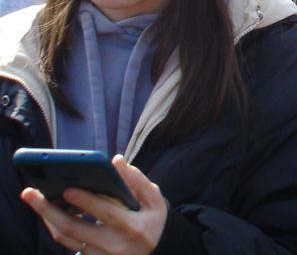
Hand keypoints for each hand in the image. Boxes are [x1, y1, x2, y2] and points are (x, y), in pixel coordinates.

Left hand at [21, 154, 166, 253]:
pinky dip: (56, 226)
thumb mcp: (153, 199)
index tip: (67, 189)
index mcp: (133, 226)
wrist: (156, 250)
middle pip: (74, 228)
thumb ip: (136, 179)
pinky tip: (49, 211)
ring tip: (35, 199)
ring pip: (65, 238)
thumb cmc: (152, 220)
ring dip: (47, 218)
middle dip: (49, 210)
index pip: (106, 212)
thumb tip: (116, 161)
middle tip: (31, 193)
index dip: (86, 201)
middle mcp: (113, 245)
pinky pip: (67, 244)